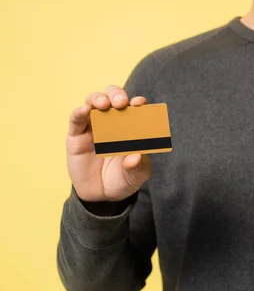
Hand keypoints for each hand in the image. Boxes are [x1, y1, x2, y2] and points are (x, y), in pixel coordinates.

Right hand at [66, 85, 152, 202]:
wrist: (102, 195)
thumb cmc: (124, 179)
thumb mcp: (136, 176)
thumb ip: (138, 167)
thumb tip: (136, 157)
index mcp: (131, 126)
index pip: (134, 108)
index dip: (137, 102)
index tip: (140, 103)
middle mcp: (113, 122)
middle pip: (113, 98)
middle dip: (117, 95)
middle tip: (121, 102)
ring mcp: (94, 127)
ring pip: (93, 102)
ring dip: (98, 99)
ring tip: (103, 104)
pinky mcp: (77, 136)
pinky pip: (76, 120)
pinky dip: (79, 111)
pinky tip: (84, 110)